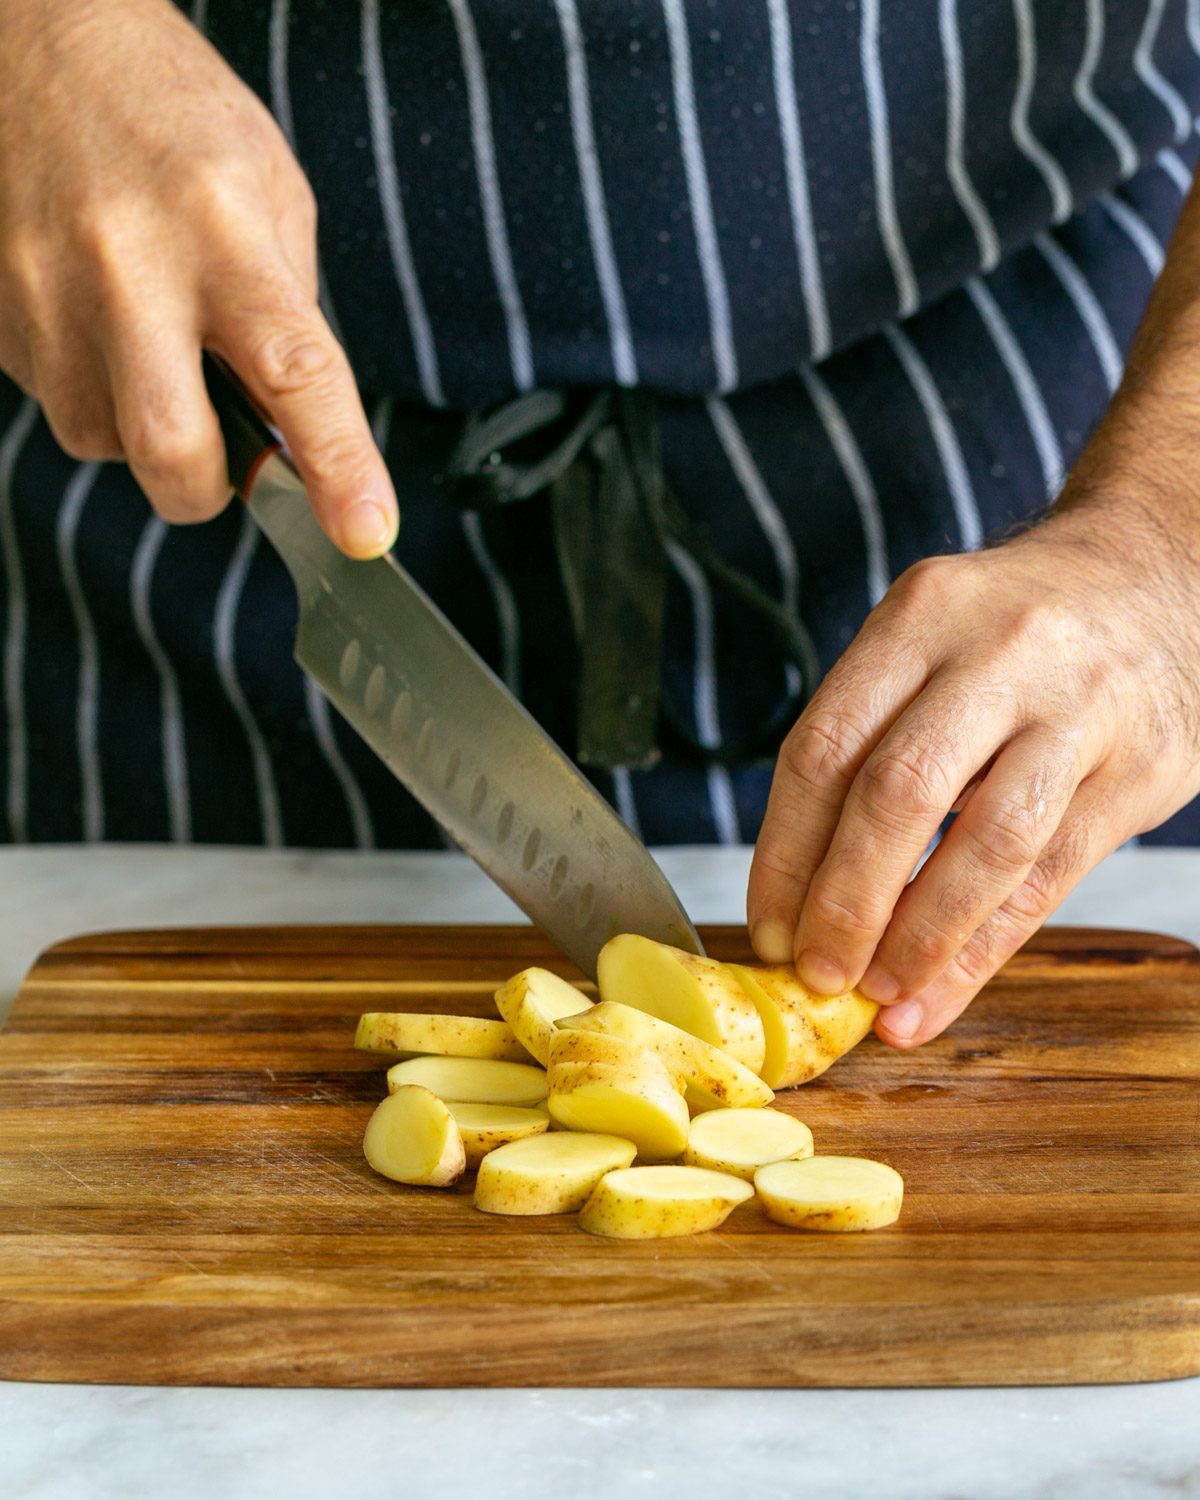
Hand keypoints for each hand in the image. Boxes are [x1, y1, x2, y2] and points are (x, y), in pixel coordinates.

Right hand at [0, 0, 396, 556]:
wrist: (30, 35)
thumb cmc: (166, 109)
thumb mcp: (268, 189)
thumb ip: (287, 311)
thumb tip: (296, 425)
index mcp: (222, 230)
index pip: (295, 374)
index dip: (338, 468)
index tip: (364, 531)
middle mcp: (128, 266)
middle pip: (173, 452)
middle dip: (209, 490)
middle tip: (226, 462)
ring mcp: (45, 292)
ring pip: (105, 443)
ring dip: (144, 430)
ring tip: (152, 344)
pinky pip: (60, 403)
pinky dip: (95, 389)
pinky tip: (102, 318)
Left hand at [746, 496, 1199, 1048]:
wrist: (1152, 581)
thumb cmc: (1008, 634)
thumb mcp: (926, 642)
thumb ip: (869, 742)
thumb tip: (801, 894)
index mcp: (920, 617)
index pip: (826, 747)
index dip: (784, 852)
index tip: (768, 927)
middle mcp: (998, 654)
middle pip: (896, 794)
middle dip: (844, 902)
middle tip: (814, 973)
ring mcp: (1078, 710)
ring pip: (983, 845)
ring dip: (917, 939)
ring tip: (875, 996)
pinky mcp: (1139, 769)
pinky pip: (1047, 878)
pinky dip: (982, 952)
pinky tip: (936, 995)